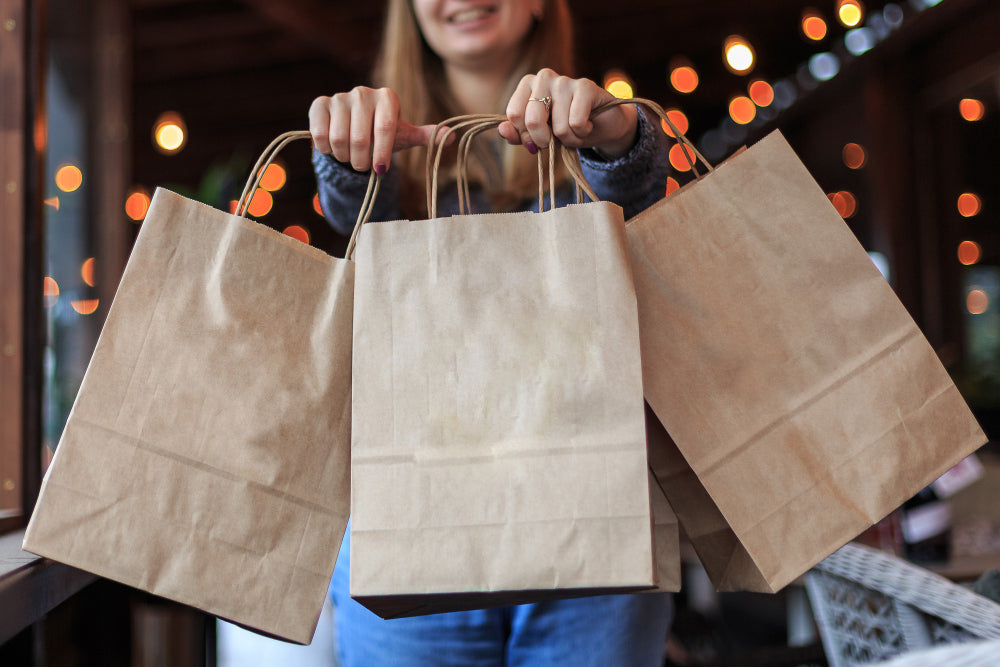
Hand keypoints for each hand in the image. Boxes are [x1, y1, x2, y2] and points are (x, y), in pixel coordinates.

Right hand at [308, 87, 444, 173]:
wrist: (351, 129)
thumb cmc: (381, 134)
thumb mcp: (403, 136)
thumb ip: (425, 136)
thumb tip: (452, 136)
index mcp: (387, 97)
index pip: (386, 128)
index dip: (382, 153)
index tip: (381, 170)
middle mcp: (363, 92)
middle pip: (360, 138)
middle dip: (362, 160)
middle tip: (364, 164)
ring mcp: (339, 97)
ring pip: (339, 139)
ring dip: (345, 157)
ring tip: (350, 155)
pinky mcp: (319, 104)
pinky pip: (321, 135)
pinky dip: (327, 150)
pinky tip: (334, 147)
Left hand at [498, 69, 638, 158]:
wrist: (602, 126)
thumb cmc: (566, 128)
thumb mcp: (538, 136)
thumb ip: (518, 134)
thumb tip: (503, 130)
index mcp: (527, 84)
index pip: (514, 115)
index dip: (526, 136)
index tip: (538, 138)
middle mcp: (544, 77)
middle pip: (532, 120)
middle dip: (545, 140)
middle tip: (556, 140)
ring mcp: (565, 80)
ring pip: (557, 127)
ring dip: (568, 139)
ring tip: (575, 130)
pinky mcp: (586, 86)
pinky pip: (576, 123)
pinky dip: (582, 133)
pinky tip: (587, 124)